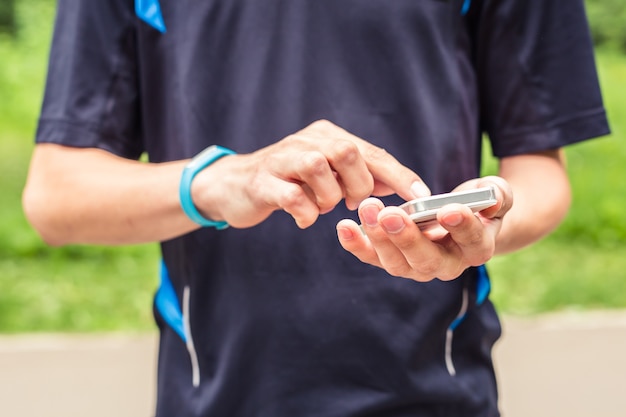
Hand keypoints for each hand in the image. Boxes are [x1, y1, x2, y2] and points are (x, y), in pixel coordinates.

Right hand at [192, 120, 429, 227]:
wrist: (234, 185)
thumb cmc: (289, 182)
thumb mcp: (327, 175)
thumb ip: (360, 175)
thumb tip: (403, 185)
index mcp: (326, 136)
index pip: (370, 152)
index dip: (398, 175)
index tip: (420, 196)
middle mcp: (306, 140)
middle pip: (346, 151)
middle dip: (358, 185)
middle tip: (351, 204)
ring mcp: (281, 159)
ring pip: (318, 166)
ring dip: (328, 196)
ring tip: (323, 207)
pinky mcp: (262, 181)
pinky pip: (290, 195)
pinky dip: (304, 212)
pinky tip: (304, 219)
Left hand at [335, 177, 512, 281]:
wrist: (457, 216)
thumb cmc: (478, 204)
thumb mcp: (495, 193)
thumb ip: (498, 195)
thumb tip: (491, 199)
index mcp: (476, 249)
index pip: (471, 242)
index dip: (462, 227)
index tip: (448, 210)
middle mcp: (446, 265)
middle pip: (427, 261)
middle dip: (407, 238)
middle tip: (391, 214)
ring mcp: (415, 265)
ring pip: (396, 263)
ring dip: (379, 238)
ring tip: (368, 209)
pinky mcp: (390, 258)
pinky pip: (372, 257)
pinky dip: (356, 244)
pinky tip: (344, 227)